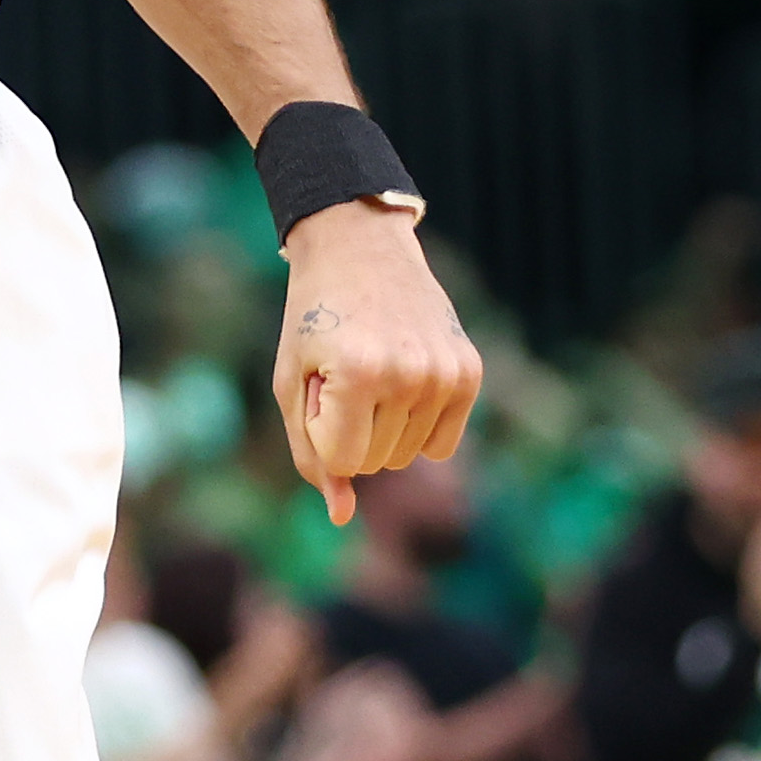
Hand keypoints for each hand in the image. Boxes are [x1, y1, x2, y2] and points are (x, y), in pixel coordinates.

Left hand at [275, 203, 481, 525]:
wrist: (359, 244)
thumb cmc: (314, 314)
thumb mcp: (292, 380)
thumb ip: (311, 452)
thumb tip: (341, 517)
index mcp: (359, 373)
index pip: (344, 463)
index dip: (323, 430)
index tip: (320, 383)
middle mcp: (410, 375)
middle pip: (375, 463)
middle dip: (351, 429)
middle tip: (345, 367)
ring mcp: (445, 373)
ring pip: (406, 456)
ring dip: (383, 427)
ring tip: (373, 366)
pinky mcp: (469, 372)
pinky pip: (442, 445)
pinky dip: (418, 426)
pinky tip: (405, 379)